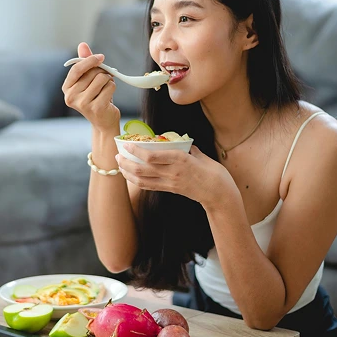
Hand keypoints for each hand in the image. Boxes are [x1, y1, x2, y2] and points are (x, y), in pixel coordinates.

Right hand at [62, 42, 120, 130]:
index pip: (76, 69)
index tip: (101, 57)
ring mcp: (83, 104)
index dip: (89, 60)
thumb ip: (85, 63)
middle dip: (102, 73)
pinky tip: (109, 96)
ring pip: (102, 78)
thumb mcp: (88, 80)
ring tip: (105, 89)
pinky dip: (113, 87)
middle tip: (103, 81)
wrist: (103, 122)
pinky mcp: (96, 108)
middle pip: (92, 72)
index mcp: (66, 89)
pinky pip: (110, 87)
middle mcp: (71, 97)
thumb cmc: (95, 98)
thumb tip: (82, 44)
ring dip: (108, 80)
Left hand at [115, 144, 236, 207]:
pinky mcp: (171, 190)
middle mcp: (172, 172)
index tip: (126, 145)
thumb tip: (179, 142)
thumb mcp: (201, 156)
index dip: (136, 151)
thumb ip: (188, 149)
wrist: (219, 194)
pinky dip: (137, 181)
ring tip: (120, 165)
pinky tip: (131, 176)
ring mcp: (170, 183)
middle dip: (126, 162)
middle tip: (117, 155)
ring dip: (128, 173)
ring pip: (142, 180)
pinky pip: (149, 186)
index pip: (152, 156)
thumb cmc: (214, 173)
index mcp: (180, 160)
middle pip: (142, 169)